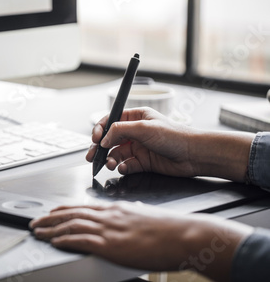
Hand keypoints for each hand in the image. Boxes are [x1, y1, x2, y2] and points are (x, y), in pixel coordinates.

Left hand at [30, 202, 252, 281]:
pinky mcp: (111, 245)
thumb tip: (128, 218)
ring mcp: (109, 229)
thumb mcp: (145, 217)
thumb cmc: (170, 229)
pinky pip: (81, 240)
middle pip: (71, 214)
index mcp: (116, 209)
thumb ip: (131, 217)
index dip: (63, 210)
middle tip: (35, 222)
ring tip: (38, 232)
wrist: (184, 235)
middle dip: (50, 218)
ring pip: (71, 225)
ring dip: (51, 229)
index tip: (52, 212)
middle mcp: (109, 216)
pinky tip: (55, 241)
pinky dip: (65, 240)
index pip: (82, 207)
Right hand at [86, 107, 253, 181]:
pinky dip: (122, 168)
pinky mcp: (143, 162)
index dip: (100, 129)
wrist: (194, 155)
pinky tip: (123, 168)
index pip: (111, 121)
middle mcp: (136, 132)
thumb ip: (119, 130)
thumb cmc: (175, 136)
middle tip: (92, 156)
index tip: (95, 138)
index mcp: (136, 118)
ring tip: (109, 164)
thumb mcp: (143, 128)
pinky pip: (126, 165)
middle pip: (110, 139)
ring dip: (110, 159)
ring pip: (116, 154)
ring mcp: (139, 148)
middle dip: (99, 148)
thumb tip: (103, 139)